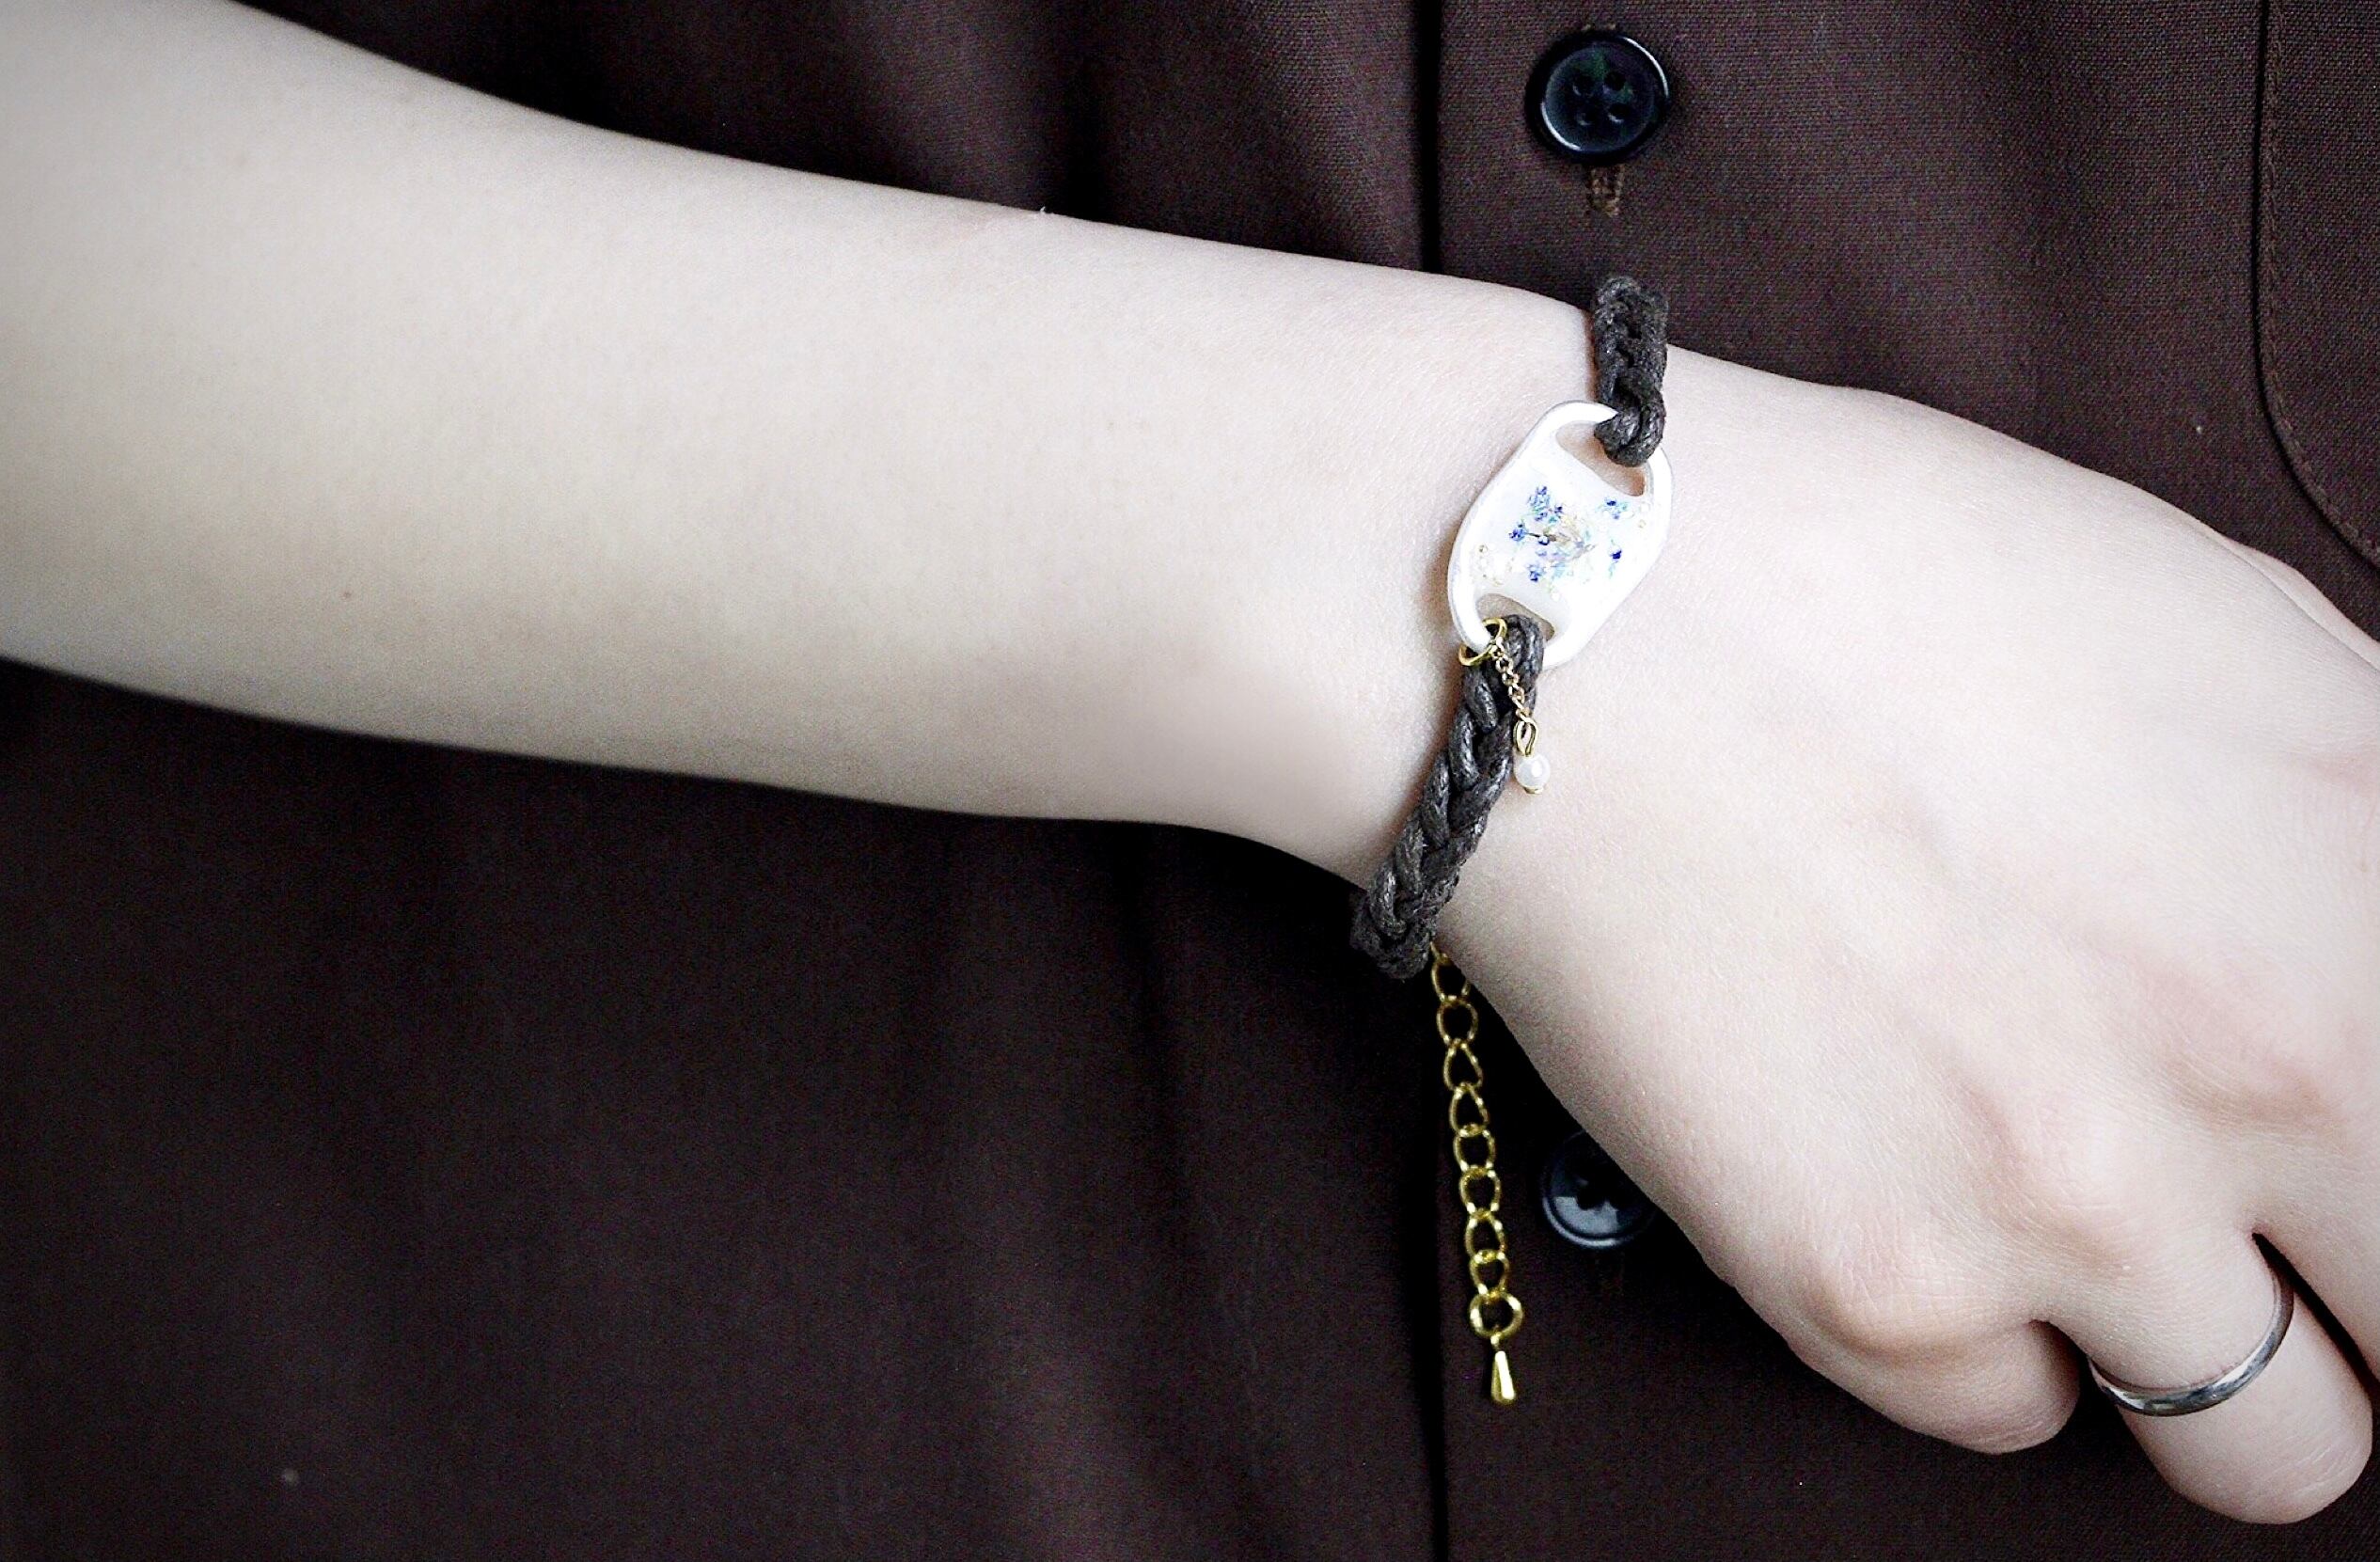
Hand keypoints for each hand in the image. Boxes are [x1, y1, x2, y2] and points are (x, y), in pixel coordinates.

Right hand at [1435, 351, 2379, 1521]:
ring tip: (2078, 1214)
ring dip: (2194, 1343)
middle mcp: (2277, 1071)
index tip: (2350, 1164)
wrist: (1569, 623)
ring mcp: (2074, 1205)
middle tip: (2264, 1212)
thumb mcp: (2226, 631)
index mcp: (2377, 890)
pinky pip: (2007, 1413)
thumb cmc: (1872, 575)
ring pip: (2268, 1452)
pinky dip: (1977, 1329)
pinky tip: (1898, 1177)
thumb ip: (2370, 823)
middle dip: (2360, 1282)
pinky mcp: (1876, 1288)